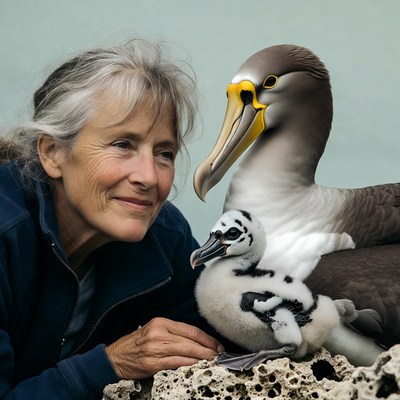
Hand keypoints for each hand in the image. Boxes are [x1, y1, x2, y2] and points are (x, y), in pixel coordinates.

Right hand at [105, 317, 223, 379]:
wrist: (114, 358)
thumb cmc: (136, 345)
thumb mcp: (154, 331)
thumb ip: (173, 334)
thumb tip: (197, 342)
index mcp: (161, 322)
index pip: (190, 329)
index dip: (206, 338)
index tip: (217, 345)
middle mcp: (159, 333)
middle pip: (190, 340)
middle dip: (208, 348)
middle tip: (219, 354)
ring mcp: (155, 348)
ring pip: (186, 352)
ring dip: (202, 357)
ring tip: (213, 361)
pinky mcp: (152, 363)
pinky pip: (176, 363)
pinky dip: (189, 365)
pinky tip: (197, 366)